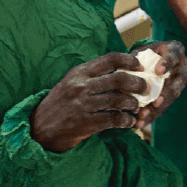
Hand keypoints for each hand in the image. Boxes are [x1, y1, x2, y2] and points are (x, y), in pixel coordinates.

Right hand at [29, 52, 147, 152]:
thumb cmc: (61, 102)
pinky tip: (128, 121)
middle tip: (145, 88)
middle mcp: (81, 86)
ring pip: (118, 99)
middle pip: (118, 79)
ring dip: (133, 104)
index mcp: (80, 72)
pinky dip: (125, 121)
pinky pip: (113, 120)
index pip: (110, 59)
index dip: (129, 60)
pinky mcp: (85, 123)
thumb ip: (92, 75)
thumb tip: (122, 70)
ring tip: (136, 107)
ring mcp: (83, 105)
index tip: (140, 66)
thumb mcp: (72, 81)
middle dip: (137, 83)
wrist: (40, 127)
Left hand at [128, 40, 186, 129]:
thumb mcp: (140, 51)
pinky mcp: (171, 95)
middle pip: (177, 81)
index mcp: (175, 50)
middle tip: (155, 102)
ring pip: (171, 97)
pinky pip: (164, 106)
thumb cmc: (144, 53)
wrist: (148, 60)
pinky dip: (152, 115)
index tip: (159, 71)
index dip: (167, 63)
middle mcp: (182, 66)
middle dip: (165, 94)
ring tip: (143, 116)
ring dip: (157, 108)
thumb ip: (135, 58)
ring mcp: (179, 82)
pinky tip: (140, 122)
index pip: (174, 56)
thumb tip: (124, 70)